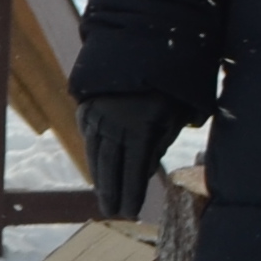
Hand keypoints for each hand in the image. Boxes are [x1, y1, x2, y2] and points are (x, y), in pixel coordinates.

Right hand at [79, 95, 178, 222]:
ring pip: (96, 155)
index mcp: (139, 127)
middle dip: (113, 192)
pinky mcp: (86, 109)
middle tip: (113, 212)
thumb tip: (147, 168)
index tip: (130, 212)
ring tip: (104, 200)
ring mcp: (96, 116)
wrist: (140, 48)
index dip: (132, 192)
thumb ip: (161, 141)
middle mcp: (112, 124)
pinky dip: (92, 158)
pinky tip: (96, 172)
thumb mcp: (174, 112)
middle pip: (111, 166)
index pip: (134, 168)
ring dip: (100, 180)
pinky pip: (89, 139)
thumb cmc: (167, 84)